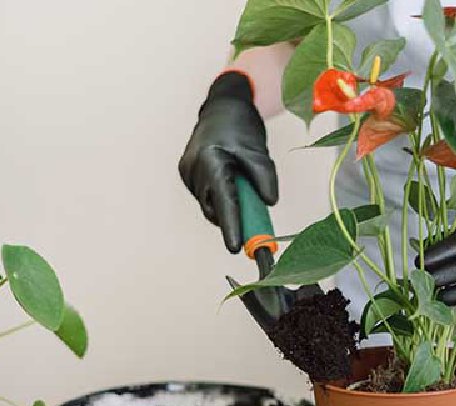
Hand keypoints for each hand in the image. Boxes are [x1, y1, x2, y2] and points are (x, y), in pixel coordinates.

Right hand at [178, 71, 277, 252]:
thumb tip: (269, 203)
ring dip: (228, 203)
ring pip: (211, 203)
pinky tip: (228, 179)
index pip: (223, 201)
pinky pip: (207, 195)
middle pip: (215, 207)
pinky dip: (220, 196)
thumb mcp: (260, 151)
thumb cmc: (240, 126)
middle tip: (255, 217)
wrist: (221, 106)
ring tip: (240, 181)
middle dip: (234, 216)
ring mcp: (187, 172)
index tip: (236, 247)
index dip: (231, 227)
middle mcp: (193, 168)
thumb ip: (265, 178)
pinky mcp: (186, 174)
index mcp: (210, 160)